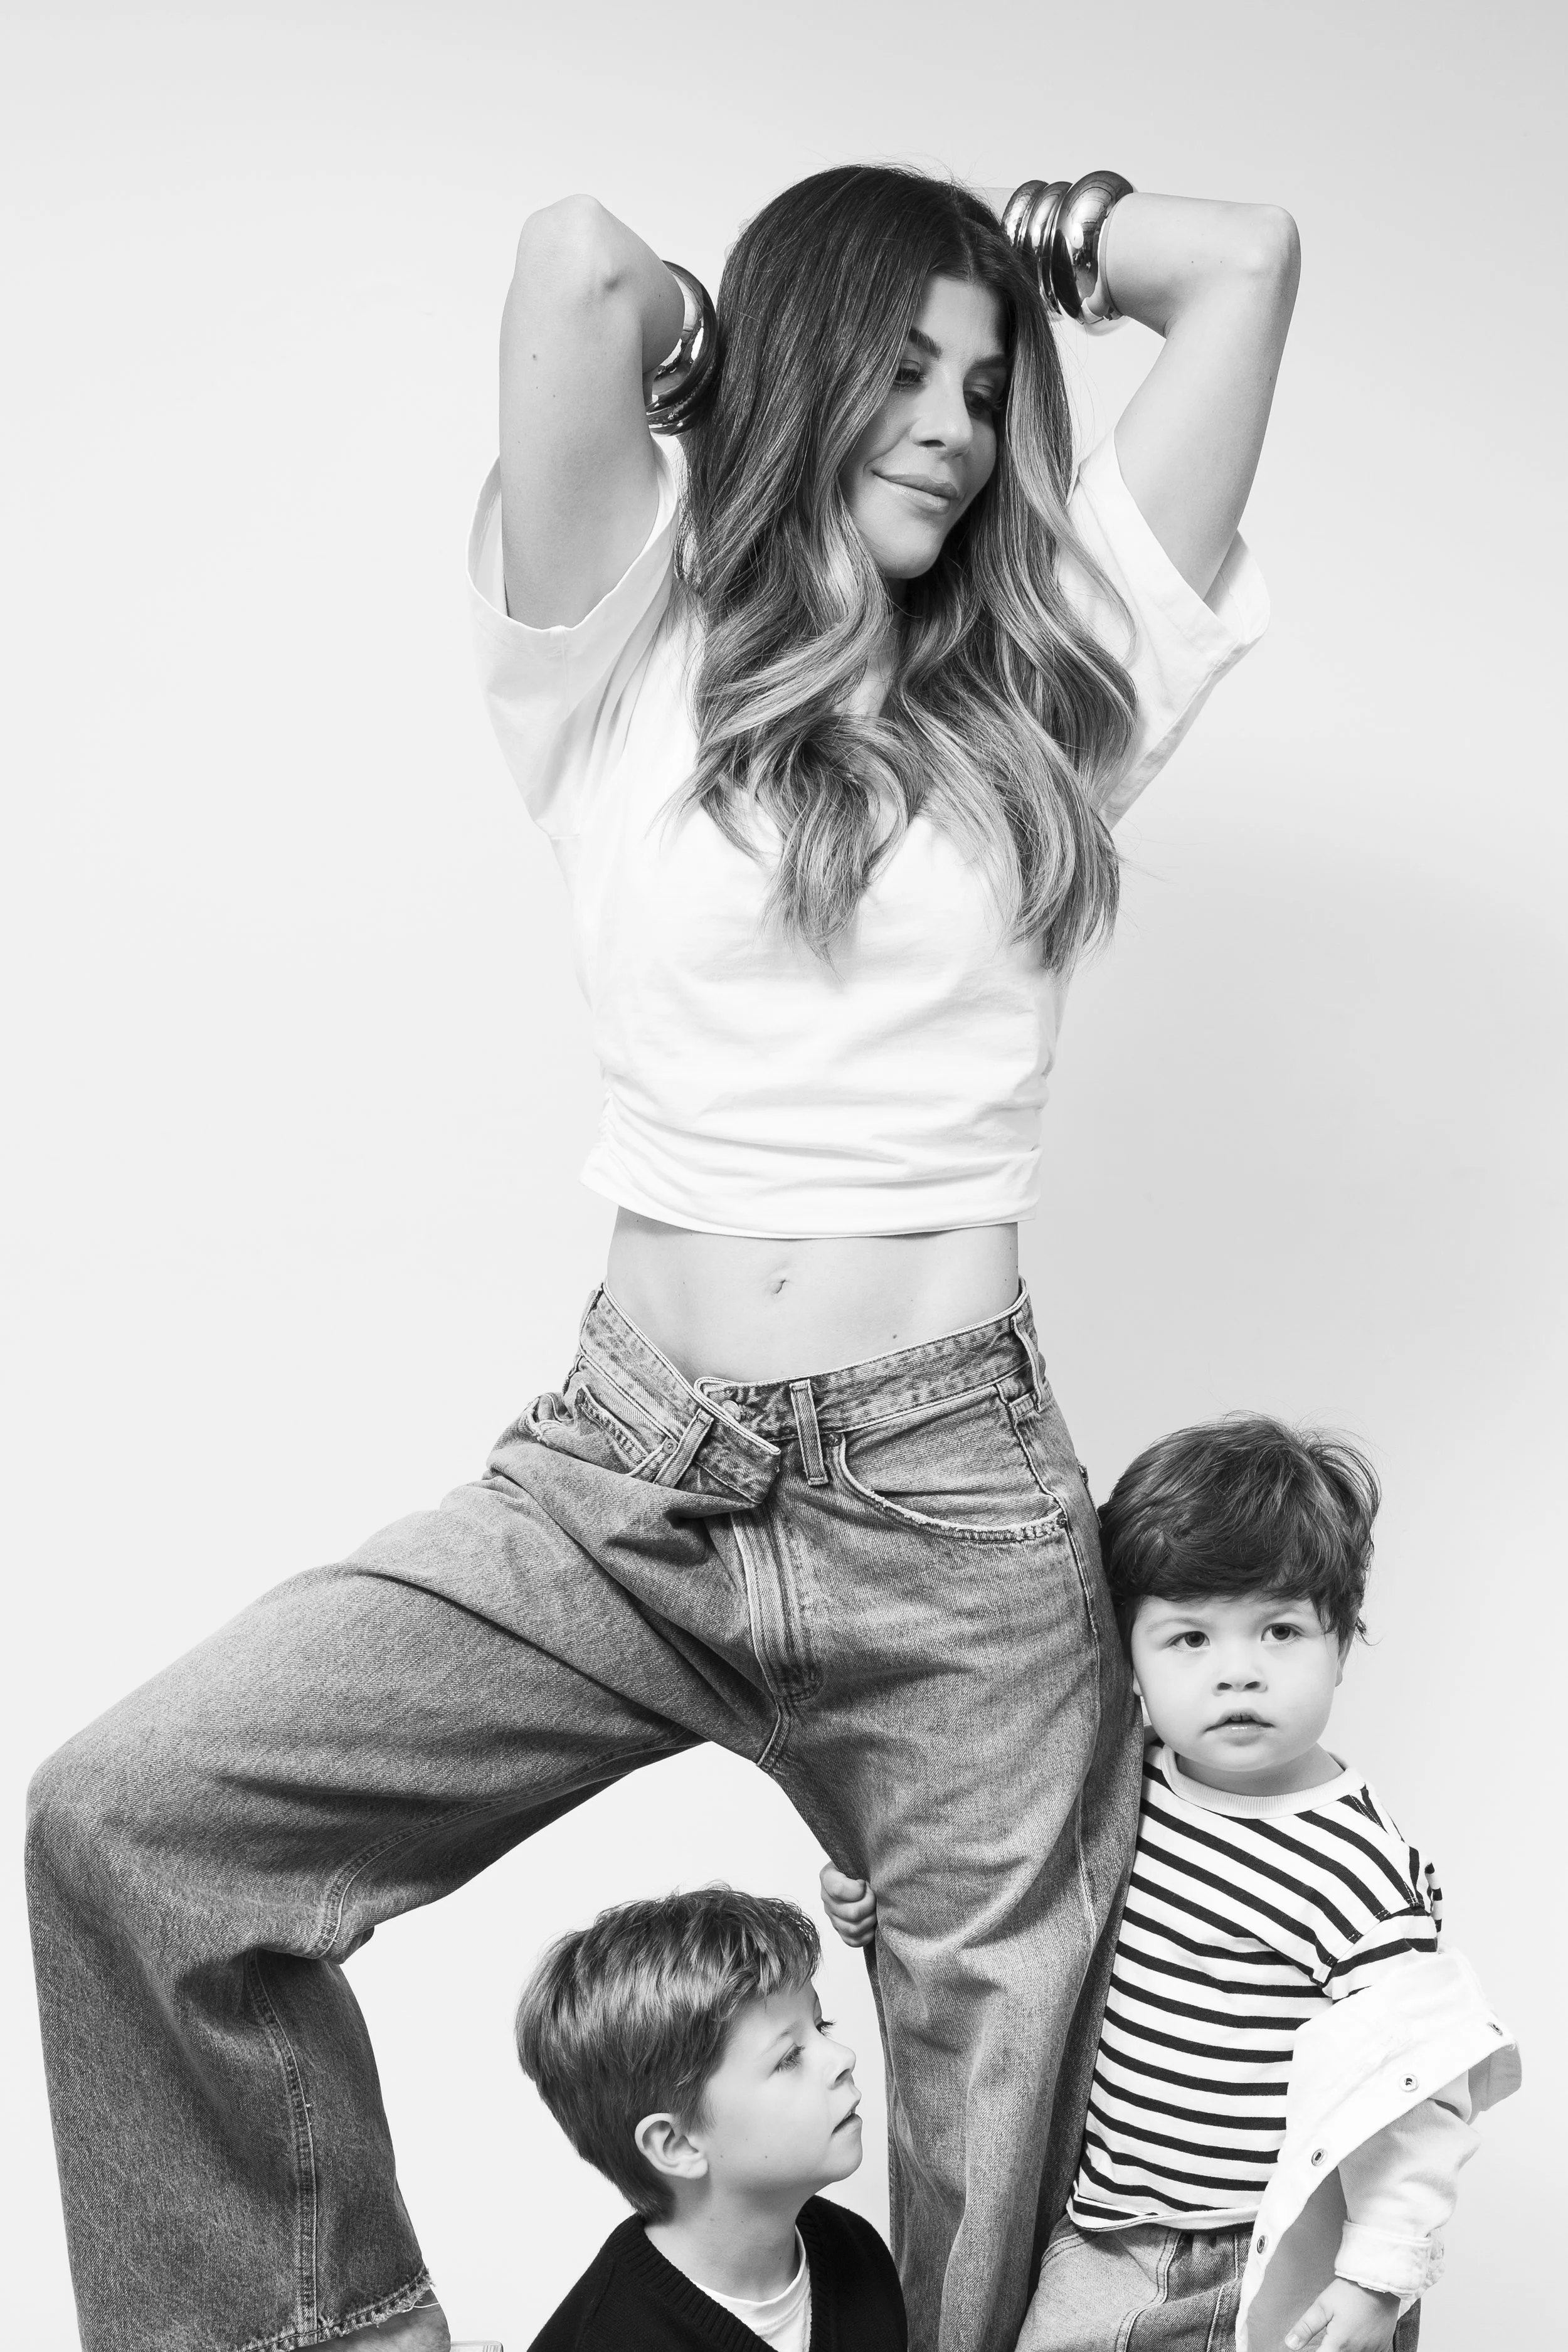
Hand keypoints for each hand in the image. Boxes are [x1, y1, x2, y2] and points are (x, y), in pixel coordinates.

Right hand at [820, 1864, 877, 1947]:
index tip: (865, 1882)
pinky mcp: (840, 1929)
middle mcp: (826, 1898)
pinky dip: (866, 1935)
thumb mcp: (858, 1858)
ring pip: (853, 1929)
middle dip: (870, 1905)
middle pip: (851, 1913)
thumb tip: (866, 1879)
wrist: (864, 1875)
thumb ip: (859, 1862)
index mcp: (828, 1877)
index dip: (857, 1889)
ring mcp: (832, 1916)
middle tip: (875, 1896)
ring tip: (875, 1908)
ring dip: (870, 1920)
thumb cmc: (862, 1865)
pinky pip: (852, 1941)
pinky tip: (872, 1923)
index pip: (838, 1889)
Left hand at [1284, 2278, 1401, 2351]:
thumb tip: (1290, 2344)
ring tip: (1344, 2331)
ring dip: (1345, 2348)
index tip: (1317, 2346)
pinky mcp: (1383, 2346)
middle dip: (1331, 2348)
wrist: (1378, 2283)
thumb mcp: (1322, 2306)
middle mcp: (1357, 2351)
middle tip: (1331, 2333)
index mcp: (1339, 2344)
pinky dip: (1360, 2347)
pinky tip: (1357, 2335)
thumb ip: (1306, 2327)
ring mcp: (1372, 2350)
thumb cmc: (1349, 2292)